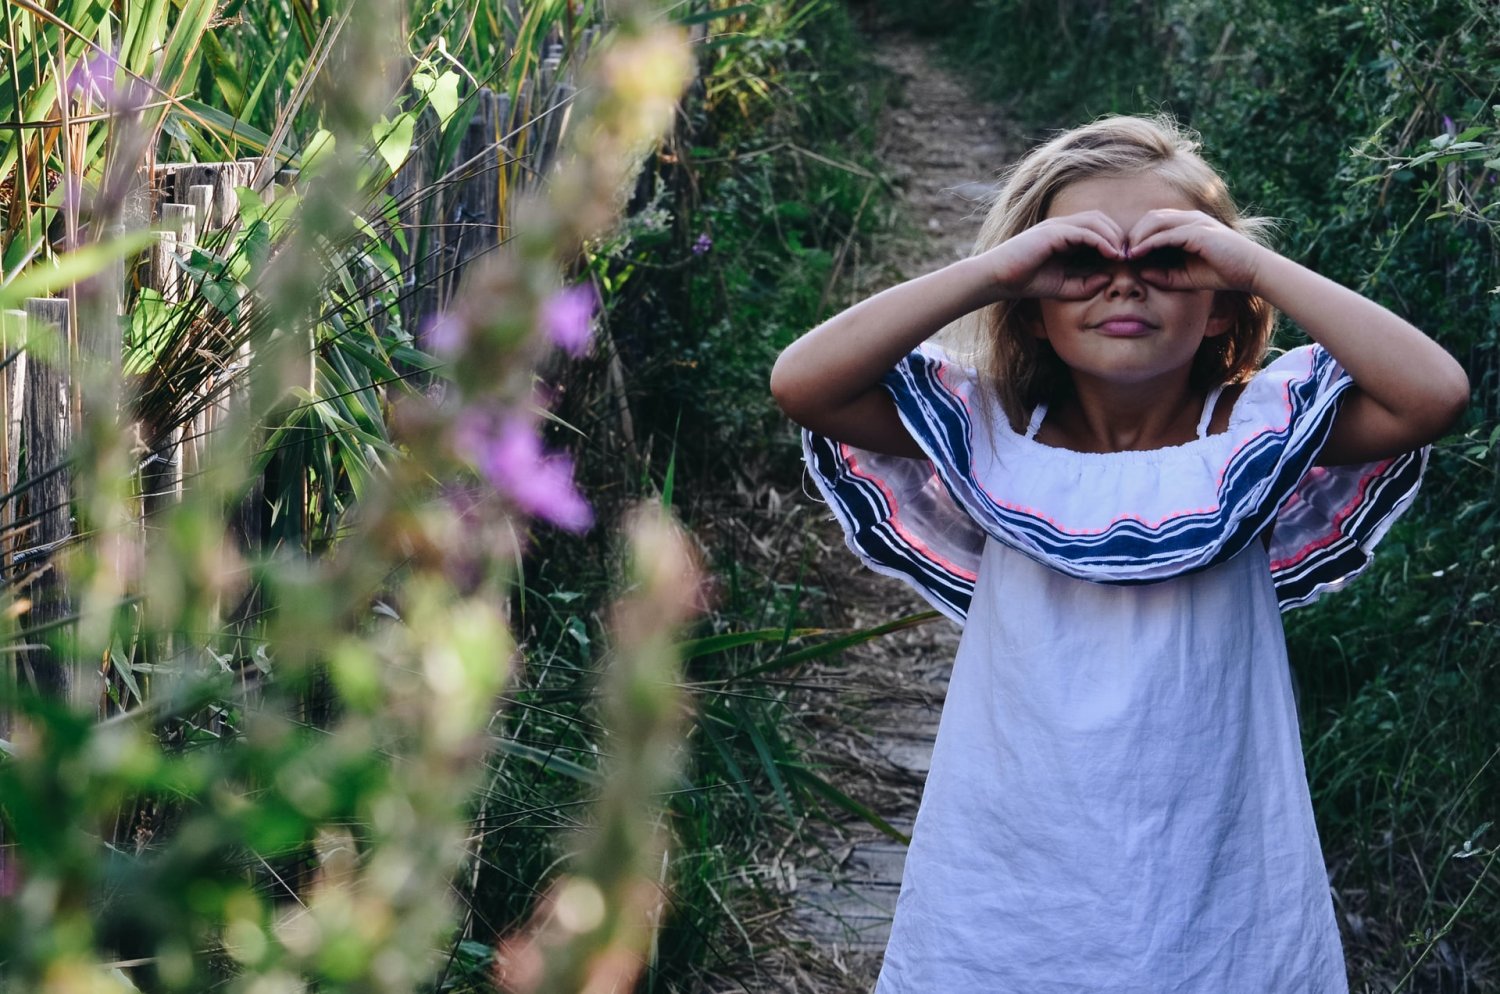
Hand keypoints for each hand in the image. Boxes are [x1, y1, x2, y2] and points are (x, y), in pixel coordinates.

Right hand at [979, 211, 1128, 300]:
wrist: (999, 279)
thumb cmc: (1026, 282)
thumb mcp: (1064, 287)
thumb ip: (1086, 284)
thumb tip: (1109, 279)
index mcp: (1064, 235)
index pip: (1097, 228)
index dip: (1114, 240)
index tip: (1125, 260)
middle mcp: (1062, 226)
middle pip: (1100, 219)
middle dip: (1118, 235)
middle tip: (1129, 255)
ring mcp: (1057, 226)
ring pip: (1095, 221)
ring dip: (1113, 236)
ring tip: (1122, 255)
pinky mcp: (1053, 232)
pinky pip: (1085, 231)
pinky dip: (1101, 240)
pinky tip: (1111, 254)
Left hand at [1124, 210, 1268, 293]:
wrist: (1252, 271)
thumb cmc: (1222, 273)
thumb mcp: (1186, 276)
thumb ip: (1164, 274)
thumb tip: (1140, 273)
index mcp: (1188, 224)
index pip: (1155, 222)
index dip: (1137, 236)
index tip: (1123, 254)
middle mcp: (1190, 218)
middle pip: (1151, 218)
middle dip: (1132, 233)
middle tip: (1118, 252)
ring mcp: (1195, 222)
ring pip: (1156, 222)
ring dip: (1137, 237)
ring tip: (1125, 253)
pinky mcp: (1198, 232)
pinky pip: (1166, 234)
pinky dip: (1149, 243)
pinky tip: (1137, 254)